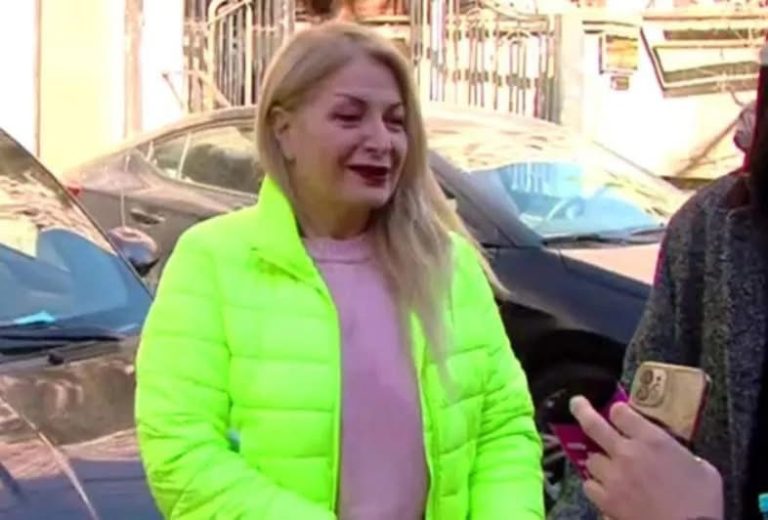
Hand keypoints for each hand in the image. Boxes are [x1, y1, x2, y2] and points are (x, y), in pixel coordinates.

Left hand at [569, 396, 722, 519]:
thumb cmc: (701, 505)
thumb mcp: (703, 470)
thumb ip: (682, 455)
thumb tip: (677, 457)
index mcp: (652, 440)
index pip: (621, 412)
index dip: (619, 411)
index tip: (619, 413)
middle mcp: (627, 453)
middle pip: (593, 424)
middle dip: (582, 410)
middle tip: (577, 404)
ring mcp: (613, 477)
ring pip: (591, 459)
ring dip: (599, 462)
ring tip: (609, 467)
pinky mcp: (606, 500)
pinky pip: (589, 486)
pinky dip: (596, 486)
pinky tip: (606, 489)